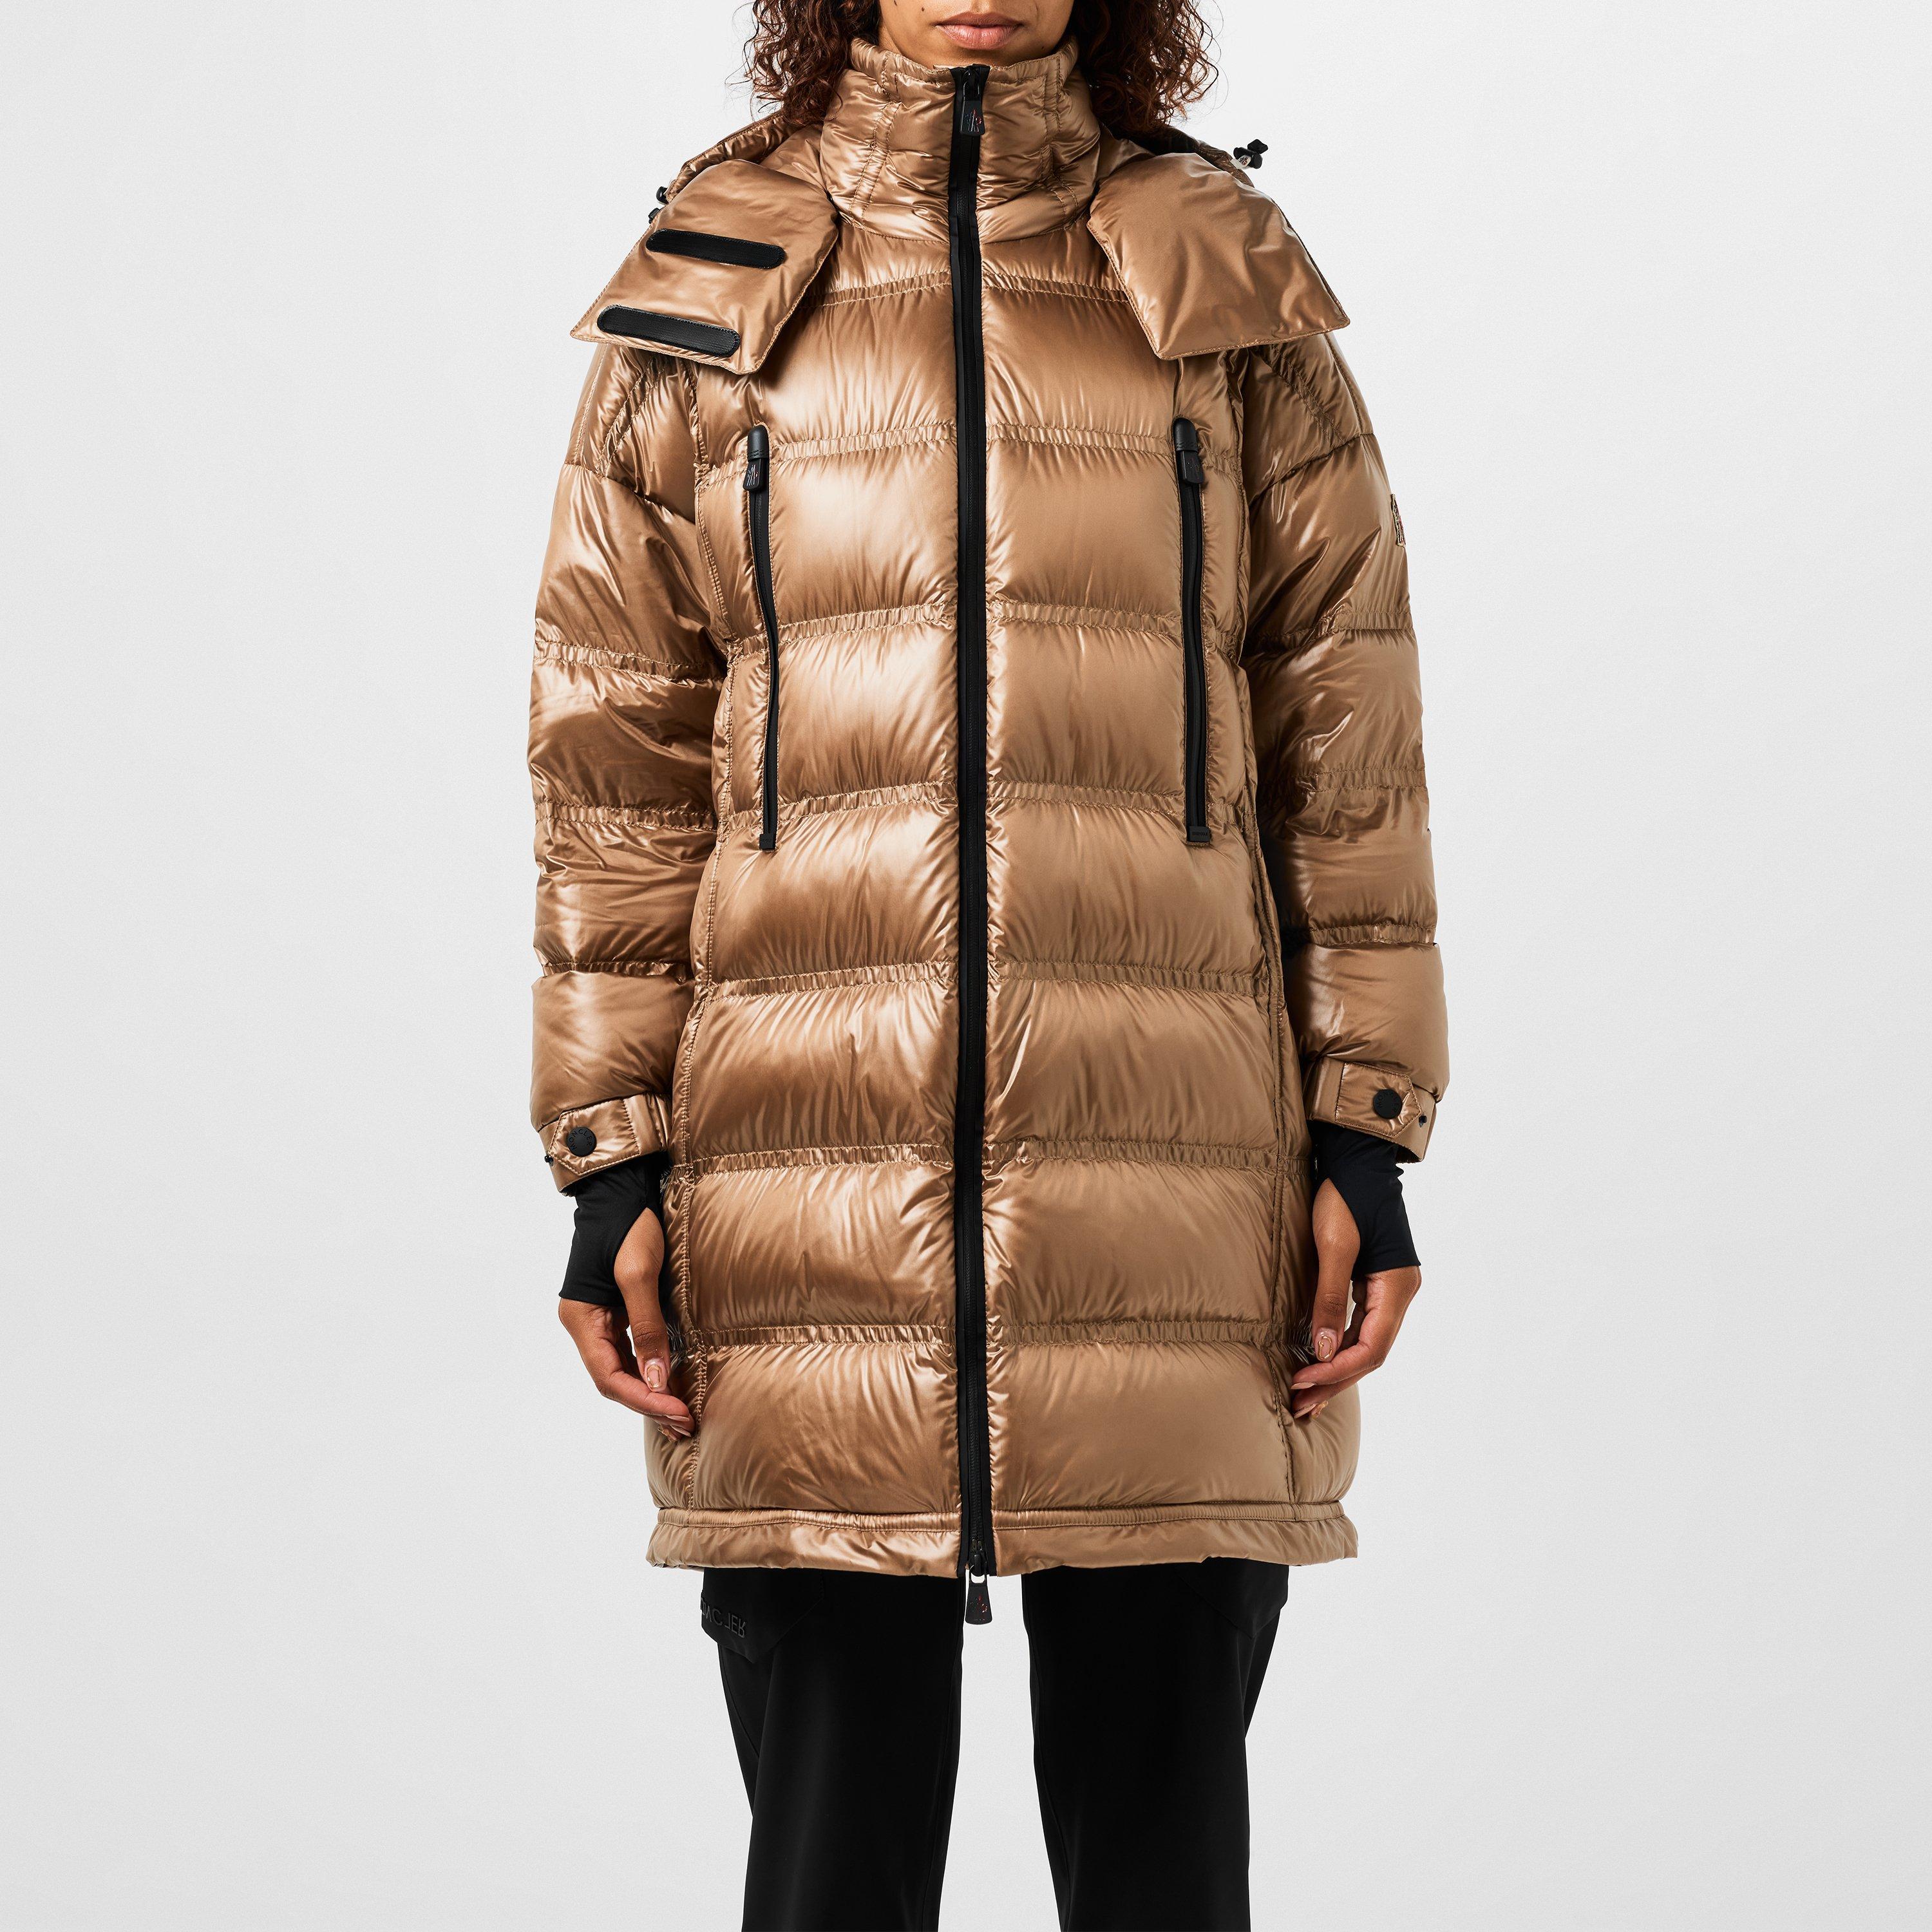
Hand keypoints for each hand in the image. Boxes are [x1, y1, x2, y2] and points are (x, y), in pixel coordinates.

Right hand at [556, 1210, 693, 1436]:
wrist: (623, 1190)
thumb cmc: (629, 1225)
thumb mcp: (639, 1274)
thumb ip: (646, 1326)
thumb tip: (656, 1378)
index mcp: (581, 1319)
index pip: (608, 1376)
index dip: (643, 1399)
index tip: (676, 1411)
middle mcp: (585, 1325)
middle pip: (614, 1379)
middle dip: (650, 1401)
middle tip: (686, 1421)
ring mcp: (600, 1319)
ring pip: (622, 1369)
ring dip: (651, 1391)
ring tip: (682, 1413)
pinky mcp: (617, 1311)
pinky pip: (631, 1351)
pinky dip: (651, 1370)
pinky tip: (671, 1381)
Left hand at [1289, 1179, 1421, 1421]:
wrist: (1354, 1160)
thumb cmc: (1345, 1196)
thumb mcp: (1334, 1246)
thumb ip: (1330, 1299)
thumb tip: (1321, 1349)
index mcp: (1398, 1286)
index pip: (1373, 1347)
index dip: (1338, 1369)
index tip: (1303, 1381)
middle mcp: (1399, 1293)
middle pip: (1370, 1352)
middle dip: (1335, 1379)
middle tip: (1300, 1405)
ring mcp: (1386, 1289)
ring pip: (1364, 1343)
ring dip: (1335, 1369)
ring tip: (1304, 1396)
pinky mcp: (1370, 1282)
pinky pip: (1357, 1326)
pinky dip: (1336, 1346)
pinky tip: (1316, 1361)